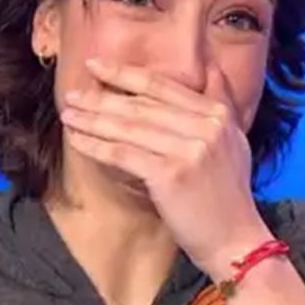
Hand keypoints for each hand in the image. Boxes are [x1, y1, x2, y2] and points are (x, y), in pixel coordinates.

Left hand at [58, 57, 274, 279]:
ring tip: (68, 114)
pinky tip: (77, 140)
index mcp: (218, 114)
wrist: (235, 240)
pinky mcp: (170, 174)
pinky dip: (96, 145)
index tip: (96, 65)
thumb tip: (209, 63)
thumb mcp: (234, 139)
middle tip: (72, 94)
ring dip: (93, 119)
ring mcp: (189, 150)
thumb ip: (221, 100)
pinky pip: (124, 153)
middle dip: (102, 98)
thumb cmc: (228, 194)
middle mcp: (206, 126)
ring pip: (129, 127)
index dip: (125, 73)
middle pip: (142, 105)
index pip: (163, 86)